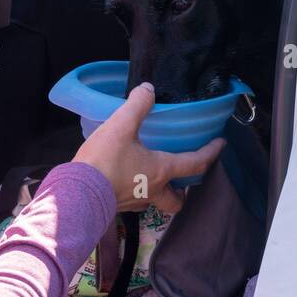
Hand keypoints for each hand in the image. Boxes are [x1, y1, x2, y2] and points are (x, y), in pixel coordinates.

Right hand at [72, 82, 225, 213]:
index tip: (220, 144)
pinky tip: (126, 181)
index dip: (211, 152)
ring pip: (155, 202)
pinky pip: (135, 202)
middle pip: (177, 200)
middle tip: (182, 180)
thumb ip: (137, 105)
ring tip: (152, 178)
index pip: (195, 163)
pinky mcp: (117, 206)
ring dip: (159, 193)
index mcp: (161, 170)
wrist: (76, 194)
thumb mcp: (121, 126)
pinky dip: (136, 192)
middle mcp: (153, 190)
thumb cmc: (104, 161)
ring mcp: (135, 202)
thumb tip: (148, 89)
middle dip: (183, 192)